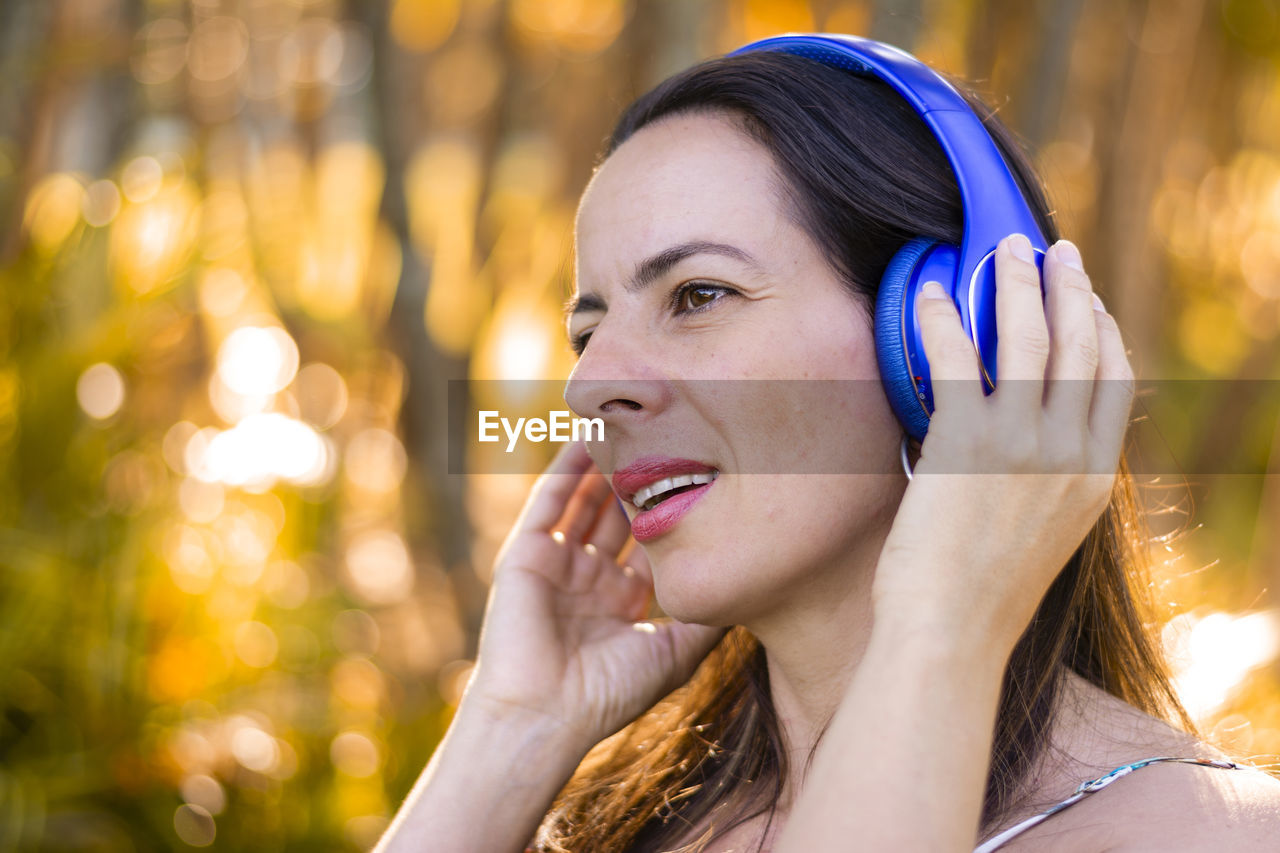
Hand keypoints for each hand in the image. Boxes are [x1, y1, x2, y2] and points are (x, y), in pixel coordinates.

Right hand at [465, 440, 725, 750]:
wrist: (545, 714)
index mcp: (622, 601)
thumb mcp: (675, 651)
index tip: (701, 471)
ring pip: (585, 499)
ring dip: (604, 463)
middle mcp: (590, 578)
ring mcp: (557, 563)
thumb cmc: (610, 692)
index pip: (650, 540)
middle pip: (618, 513)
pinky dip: (567, 467)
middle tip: (667, 432)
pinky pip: (549, 500)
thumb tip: (751, 586)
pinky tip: (588, 437)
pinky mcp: (526, 553)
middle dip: (639, 476)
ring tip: (630, 423)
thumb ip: (707, 616)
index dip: (672, 507)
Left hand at [873, 234, 1132, 654]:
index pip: (1115, 383)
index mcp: (1092, 480)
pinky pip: (957, 360)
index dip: (1104, 330)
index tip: (1089, 299)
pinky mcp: (965, 445)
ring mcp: (1021, 447)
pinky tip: (929, 295)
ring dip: (1017, 284)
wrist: (949, 637)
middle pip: (1083, 347)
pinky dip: (943, 319)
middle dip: (1070, 288)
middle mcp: (1068, 456)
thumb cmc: (977, 598)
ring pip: (1030, 340)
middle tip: (1056, 249)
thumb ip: (1041, 483)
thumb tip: (1011, 440)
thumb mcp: (1037, 536)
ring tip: (1004, 249)